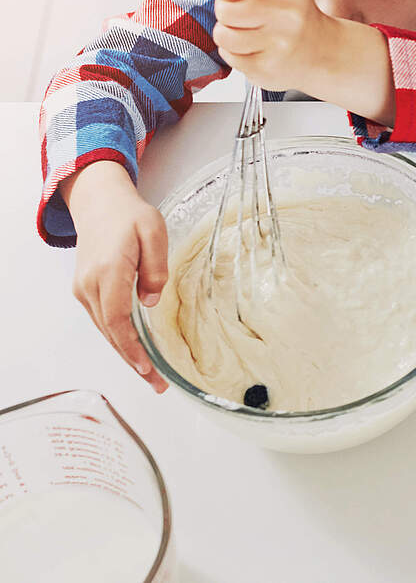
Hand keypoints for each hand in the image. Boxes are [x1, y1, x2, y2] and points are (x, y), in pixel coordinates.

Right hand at [62, 161, 168, 392]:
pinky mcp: (86, 290)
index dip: (132, 348)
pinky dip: (120, 340)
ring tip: (152, 376)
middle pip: (111, 333)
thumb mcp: (154, 232)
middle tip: (159, 385)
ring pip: (106, 331)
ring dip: (127, 355)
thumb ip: (155, 268)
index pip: (117, 320)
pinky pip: (104, 321)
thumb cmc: (131, 216)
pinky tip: (137, 352)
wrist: (100, 204)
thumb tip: (150, 302)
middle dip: (134, 362)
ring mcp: (85, 290)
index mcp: (109, 271)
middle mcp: (90, 286)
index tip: (148, 368)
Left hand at [213, 0, 335, 92]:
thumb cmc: (292, 13)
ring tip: (250, 32)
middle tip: (249, 14)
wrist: (321, 52)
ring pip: (222, 34)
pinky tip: (255, 49)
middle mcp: (290, 15)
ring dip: (229, 33)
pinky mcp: (266, 70)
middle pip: (225, 8)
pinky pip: (227, 55)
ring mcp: (279, 45)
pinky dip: (235, 52)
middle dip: (228, 9)